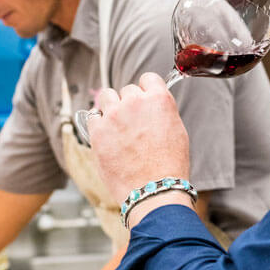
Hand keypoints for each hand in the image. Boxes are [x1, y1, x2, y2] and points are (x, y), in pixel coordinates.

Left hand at [89, 72, 190, 203]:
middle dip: (129, 104)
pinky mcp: (97, 131)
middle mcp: (135, 102)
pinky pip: (92, 116)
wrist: (153, 190)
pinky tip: (107, 137)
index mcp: (159, 99)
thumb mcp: (177, 131)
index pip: (148, 79)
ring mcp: (114, 115)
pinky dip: (98, 124)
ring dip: (111, 107)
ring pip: (106, 96)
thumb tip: (151, 104)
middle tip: (133, 124)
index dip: (146, 90)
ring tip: (117, 126)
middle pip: (127, 90)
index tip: (144, 100)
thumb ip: (162, 111)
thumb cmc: (169, 166)